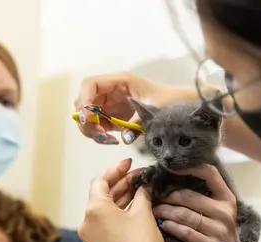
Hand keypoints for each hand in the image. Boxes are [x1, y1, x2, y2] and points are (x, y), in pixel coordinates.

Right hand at [74, 72, 196, 144]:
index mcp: (119, 81)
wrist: (177, 106)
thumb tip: (124, 137)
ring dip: (92, 129)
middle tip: (100, 134)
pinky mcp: (111, 116)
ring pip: (88, 115)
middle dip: (86, 120)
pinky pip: (97, 125)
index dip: (84, 100)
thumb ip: (137, 122)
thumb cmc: (167, 100)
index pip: (90, 84)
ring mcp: (109, 103)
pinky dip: (99, 134)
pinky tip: (112, 140)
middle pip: (84, 101)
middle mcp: (110, 91)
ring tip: (108, 140)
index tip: (88, 118)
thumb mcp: (153, 109)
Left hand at [78, 158, 165, 241]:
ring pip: (104, 208)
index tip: (130, 163)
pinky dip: (119, 211)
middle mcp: (87, 221)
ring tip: (141, 188)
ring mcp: (91, 235)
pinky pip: (106, 221)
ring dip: (121, 197)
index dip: (116, 170)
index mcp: (94, 209)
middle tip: (140, 175)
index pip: (100, 180)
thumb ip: (141, 195)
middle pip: (101, 194)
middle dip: (121, 183)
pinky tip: (135, 205)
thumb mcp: (143, 214)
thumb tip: (143, 186)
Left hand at [152, 164, 244, 241]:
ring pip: (184, 214)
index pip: (209, 173)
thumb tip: (173, 175)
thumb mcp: (216, 209)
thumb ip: (202, 194)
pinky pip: (185, 232)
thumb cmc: (216, 230)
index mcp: (226, 198)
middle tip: (152, 196)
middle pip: (188, 196)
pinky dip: (171, 226)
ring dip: (164, 211)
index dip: (188, 167)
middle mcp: (225, 212)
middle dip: (166, 195)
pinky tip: (162, 224)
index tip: (170, 167)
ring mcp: (220, 230)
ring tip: (154, 210)